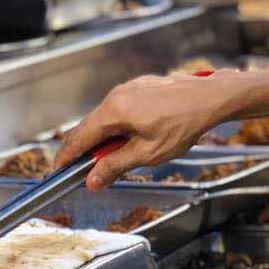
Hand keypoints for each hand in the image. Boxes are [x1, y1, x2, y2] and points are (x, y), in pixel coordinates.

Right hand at [55, 72, 242, 189]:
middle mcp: (116, 96)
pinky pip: (120, 110)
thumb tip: (92, 180)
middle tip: (81, 170)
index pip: (79, 137)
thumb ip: (115, 166)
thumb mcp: (147, 154)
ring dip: (103, 140)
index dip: (67, 156)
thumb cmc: (182, 124)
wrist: (210, 98)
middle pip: (89, 127)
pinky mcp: (140, 88)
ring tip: (111, 160)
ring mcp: (129, 89)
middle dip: (84, 150)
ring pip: (105, 119)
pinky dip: (116, 128)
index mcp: (114, 111)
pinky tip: (128, 141)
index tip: (58, 169)